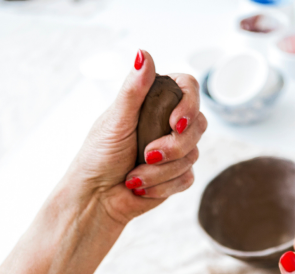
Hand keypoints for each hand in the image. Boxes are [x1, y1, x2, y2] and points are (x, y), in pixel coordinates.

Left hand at [67, 50, 206, 225]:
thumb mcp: (115, 120)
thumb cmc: (98, 157)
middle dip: (174, 145)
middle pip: (198, 124)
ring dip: (160, 171)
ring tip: (133, 176)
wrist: (95, 199)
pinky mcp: (177, 175)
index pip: (188, 88)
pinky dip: (162, 185)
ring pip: (192, 155)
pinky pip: (187, 177)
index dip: (189, 104)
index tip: (175, 122)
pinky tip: (140, 187)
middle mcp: (166, 123)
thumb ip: (133, 90)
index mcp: (153, 102)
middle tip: (148, 155)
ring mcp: (175, 150)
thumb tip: (142, 54)